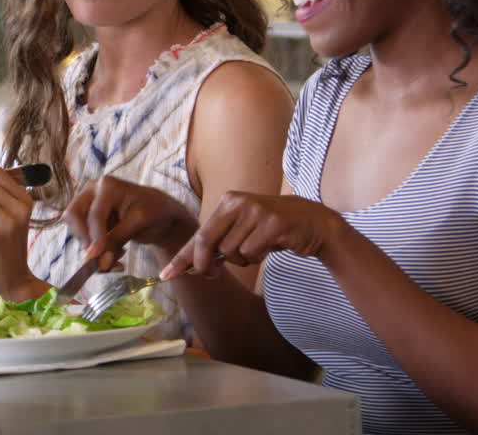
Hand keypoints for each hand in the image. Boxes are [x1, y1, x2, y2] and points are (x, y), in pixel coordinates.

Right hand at [63, 176, 196, 266]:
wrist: (161, 213)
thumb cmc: (154, 211)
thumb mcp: (138, 223)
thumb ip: (117, 240)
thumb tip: (100, 262)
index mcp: (107, 186)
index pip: (94, 215)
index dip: (95, 237)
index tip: (96, 257)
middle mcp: (93, 192)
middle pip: (73, 216)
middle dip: (84, 239)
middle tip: (96, 257)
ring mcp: (89, 205)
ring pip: (76, 229)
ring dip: (91, 247)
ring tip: (116, 255)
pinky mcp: (90, 219)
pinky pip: (84, 237)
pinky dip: (96, 249)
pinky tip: (116, 253)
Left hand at [161, 191, 342, 279]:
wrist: (312, 222)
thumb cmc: (271, 229)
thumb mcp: (241, 230)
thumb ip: (217, 244)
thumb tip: (190, 266)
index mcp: (227, 201)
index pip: (199, 234)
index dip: (182, 258)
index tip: (165, 276)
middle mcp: (238, 202)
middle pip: (209, 243)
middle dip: (206, 265)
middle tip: (213, 274)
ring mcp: (256, 211)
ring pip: (231, 252)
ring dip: (243, 259)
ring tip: (258, 247)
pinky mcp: (272, 223)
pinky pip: (251, 253)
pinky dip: (258, 257)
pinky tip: (270, 245)